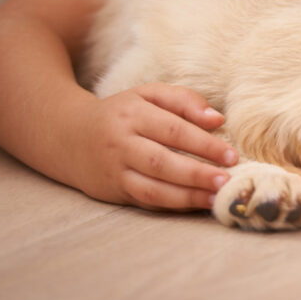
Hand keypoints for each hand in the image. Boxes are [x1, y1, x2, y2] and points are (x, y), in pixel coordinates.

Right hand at [76, 83, 238, 210]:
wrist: (69, 136)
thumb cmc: (122, 113)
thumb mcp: (149, 95)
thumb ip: (184, 100)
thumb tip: (217, 120)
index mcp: (133, 115)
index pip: (174, 130)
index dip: (204, 144)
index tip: (231, 155)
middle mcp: (121, 144)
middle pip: (162, 162)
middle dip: (197, 174)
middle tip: (227, 180)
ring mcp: (115, 171)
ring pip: (152, 188)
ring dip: (187, 196)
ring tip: (216, 197)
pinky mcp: (114, 192)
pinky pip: (146, 201)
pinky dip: (173, 205)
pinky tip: (197, 203)